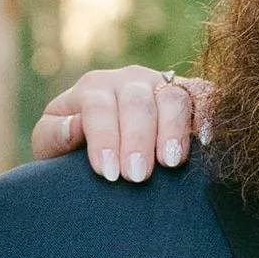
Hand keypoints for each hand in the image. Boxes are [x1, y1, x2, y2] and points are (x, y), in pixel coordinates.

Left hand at [30, 68, 210, 181]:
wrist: (101, 146)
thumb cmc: (75, 149)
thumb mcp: (51, 144)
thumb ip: (54, 135)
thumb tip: (73, 128)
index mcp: (94, 88)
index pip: (98, 106)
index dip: (104, 138)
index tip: (108, 173)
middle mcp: (130, 80)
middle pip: (137, 101)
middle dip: (137, 139)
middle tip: (137, 177)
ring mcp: (163, 85)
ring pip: (173, 96)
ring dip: (173, 129)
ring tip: (170, 163)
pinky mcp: (191, 95)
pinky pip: (205, 96)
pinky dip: (208, 114)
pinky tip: (206, 140)